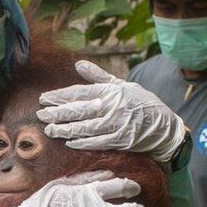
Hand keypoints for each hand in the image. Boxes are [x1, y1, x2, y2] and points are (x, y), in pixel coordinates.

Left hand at [37, 60, 187, 161]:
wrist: (165, 126)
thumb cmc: (142, 103)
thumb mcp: (123, 85)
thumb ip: (99, 76)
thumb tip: (78, 64)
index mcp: (111, 91)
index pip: (80, 93)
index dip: (60, 96)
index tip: (44, 98)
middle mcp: (113, 106)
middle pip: (79, 110)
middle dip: (57, 112)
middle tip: (41, 114)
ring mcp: (117, 124)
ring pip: (85, 127)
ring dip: (65, 129)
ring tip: (50, 129)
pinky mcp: (121, 140)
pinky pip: (98, 141)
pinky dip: (83, 142)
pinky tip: (69, 142)